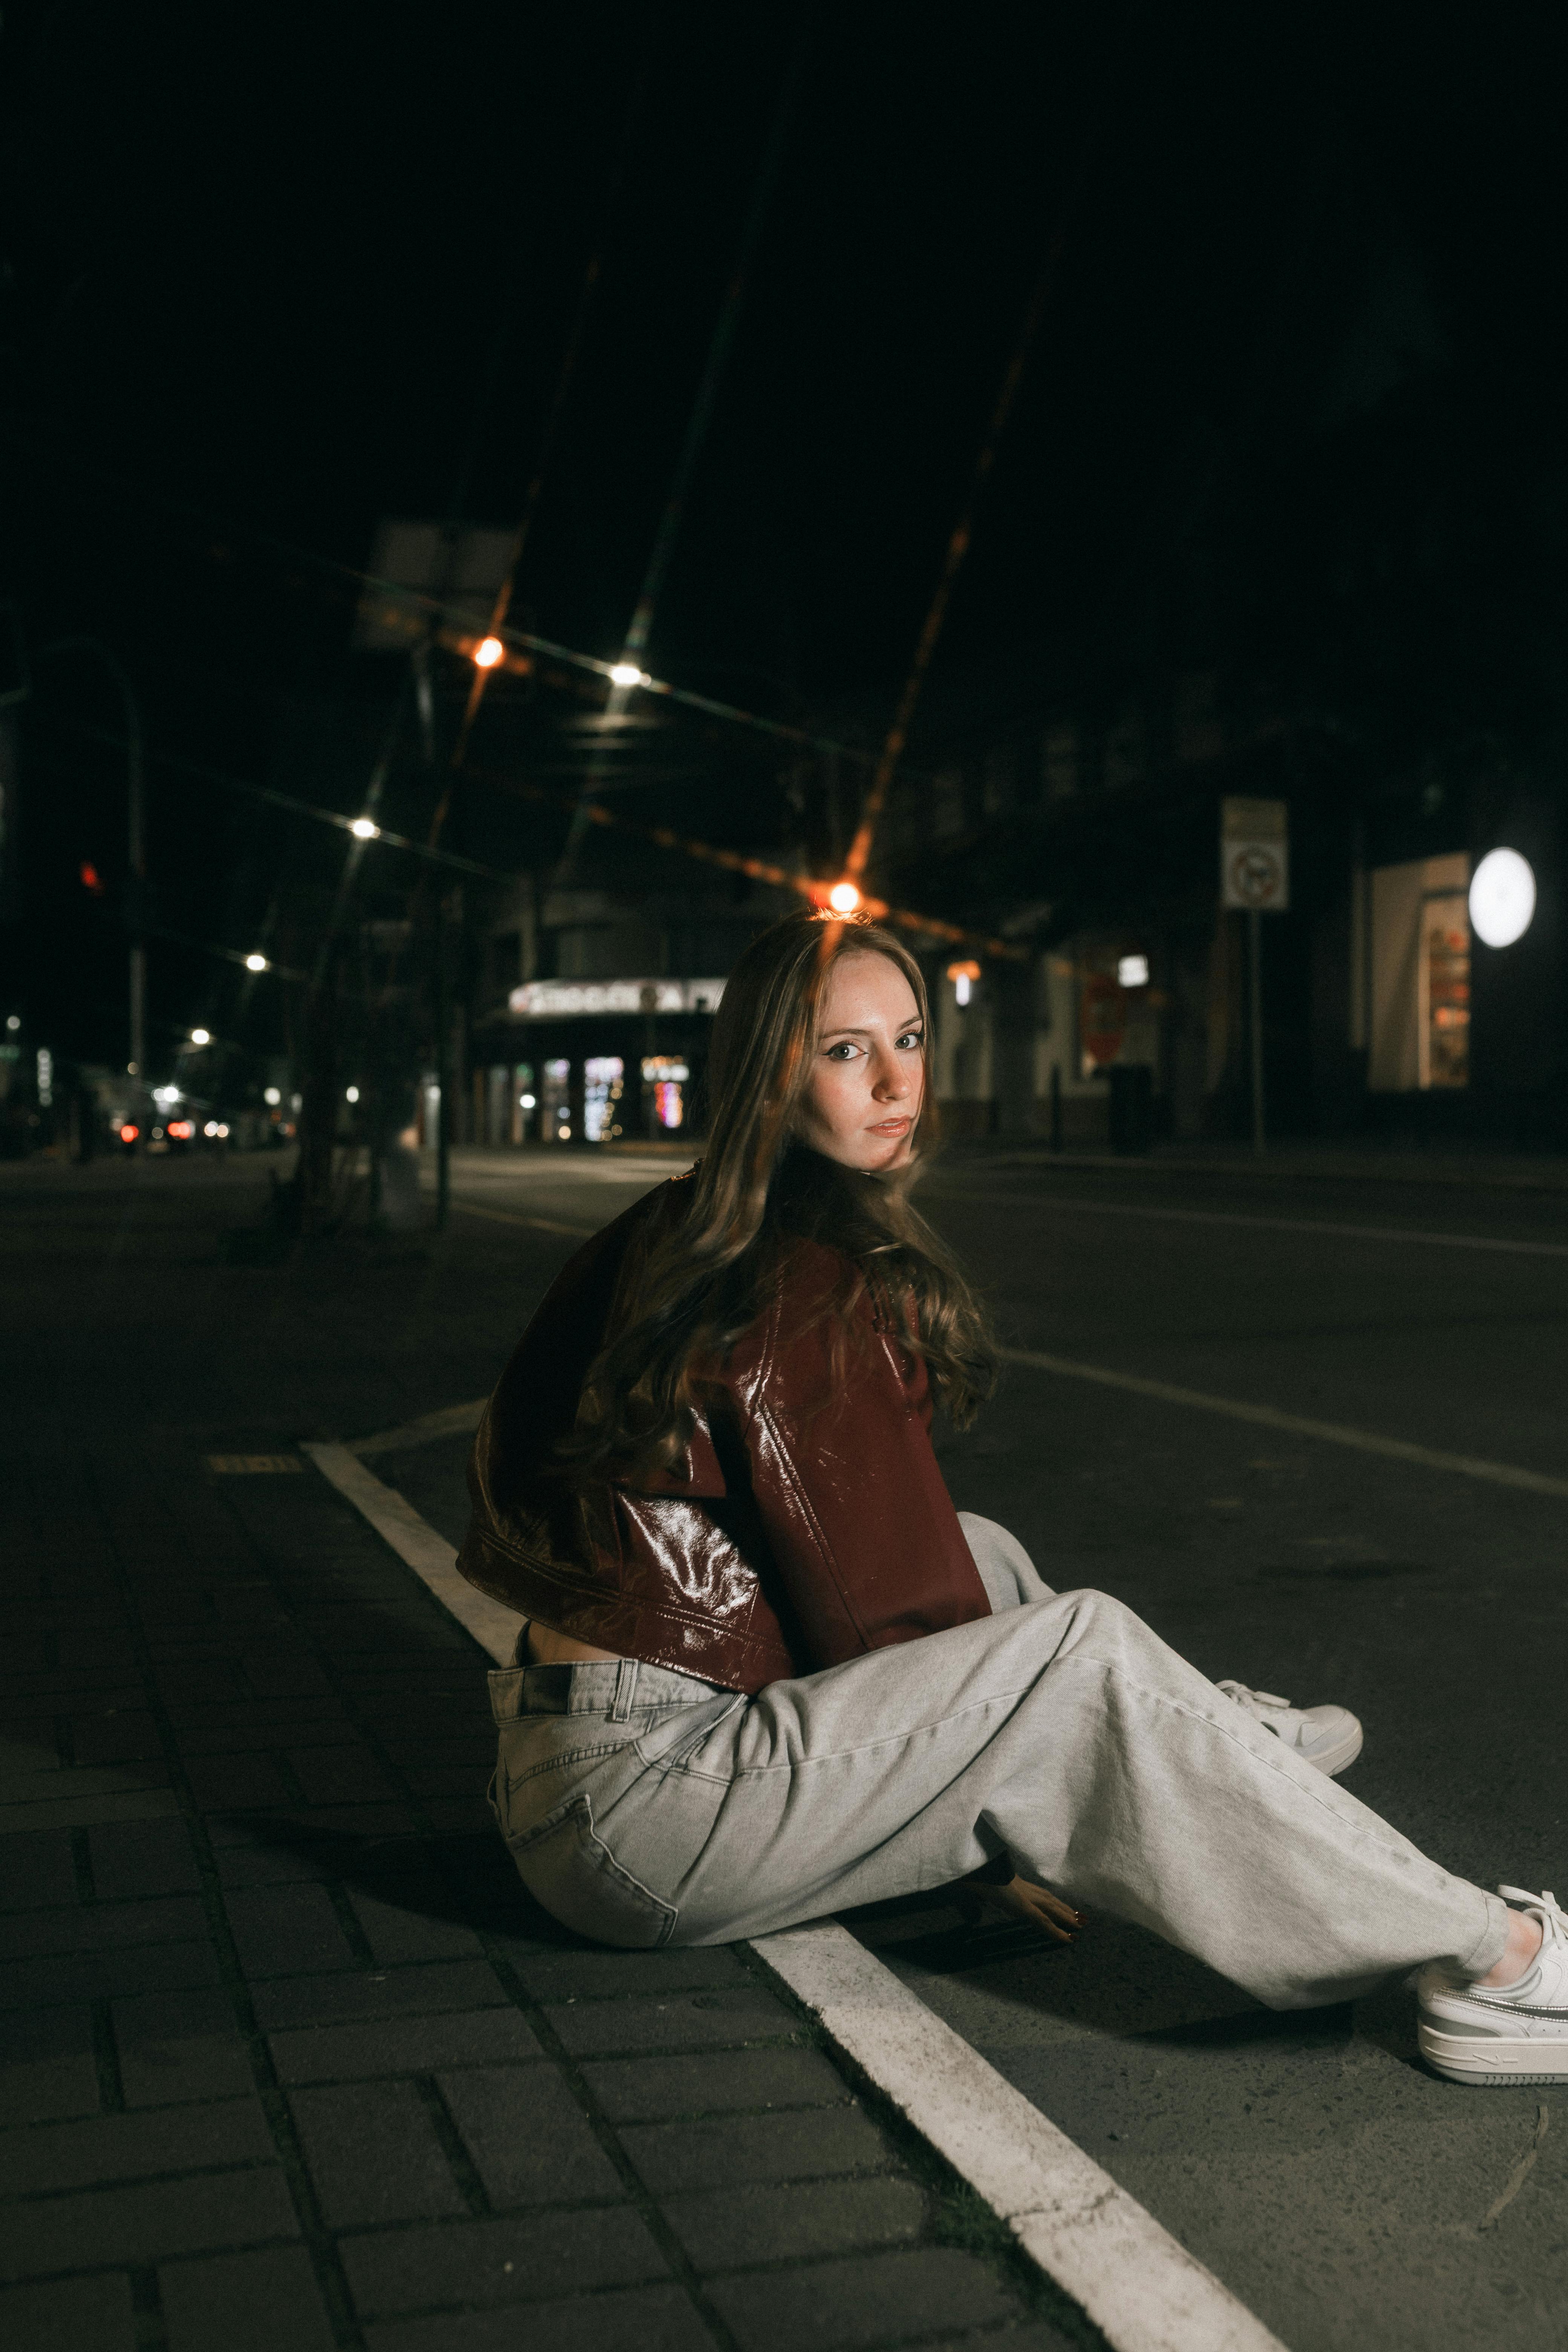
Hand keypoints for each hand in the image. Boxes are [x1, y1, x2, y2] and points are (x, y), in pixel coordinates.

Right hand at [956, 1870, 1082, 1942]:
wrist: (965, 1863)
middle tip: (1080, 1918)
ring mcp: (1021, 1893)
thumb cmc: (963, 1874)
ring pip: (1050, 1907)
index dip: (1048, 1901)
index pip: (1034, 1893)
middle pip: (1047, 1898)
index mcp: (1008, 1882)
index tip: (1060, 1909)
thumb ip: (971, 1908)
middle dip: (1063, 1908)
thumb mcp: (966, 1894)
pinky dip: (1055, 1930)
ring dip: (1065, 1916)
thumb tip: (975, 1918)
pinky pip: (1042, 1920)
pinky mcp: (1020, 1904)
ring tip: (1081, 1924)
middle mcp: (1019, 1886)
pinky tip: (1068, 1939)